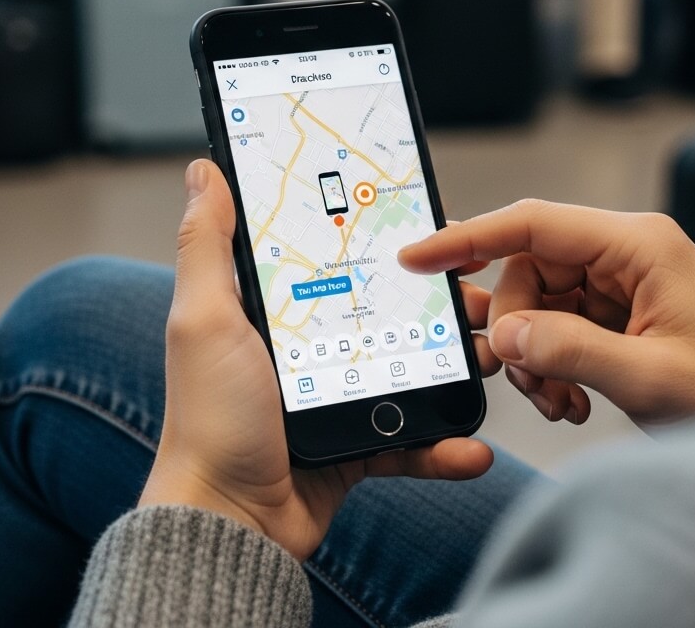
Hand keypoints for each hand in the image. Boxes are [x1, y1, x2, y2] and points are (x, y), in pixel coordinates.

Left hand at [139, 160, 494, 560]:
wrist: (228, 524)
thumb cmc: (209, 421)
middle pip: (388, 312)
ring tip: (490, 360)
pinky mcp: (357, 450)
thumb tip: (204, 171)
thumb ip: (207, 246)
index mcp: (274, 314)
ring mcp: (336, 401)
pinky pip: (413, 444)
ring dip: (457, 369)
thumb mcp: (204, 320)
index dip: (382, 241)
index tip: (429, 226)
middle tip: (477, 297)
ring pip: (413, 373)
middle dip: (439, 306)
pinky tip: (470, 446)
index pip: (337, 260)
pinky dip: (443, 447)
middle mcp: (308, 352)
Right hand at [400, 200, 694, 427]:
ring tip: (562, 402)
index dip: (468, 238)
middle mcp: (631, 253)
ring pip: (541, 303)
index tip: (418, 257)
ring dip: (536, 356)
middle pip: (530, 269)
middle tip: (532, 381)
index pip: (534, 223)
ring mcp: (627, 283)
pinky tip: (575, 401)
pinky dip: (554, 365)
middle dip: (518, 329)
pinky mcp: (626, 313)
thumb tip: (505, 332)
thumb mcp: (647, 376)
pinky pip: (562, 327)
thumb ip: (569, 348)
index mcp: (641, 245)